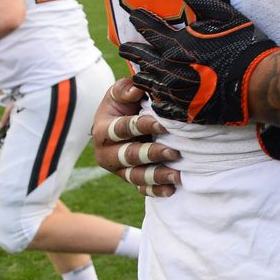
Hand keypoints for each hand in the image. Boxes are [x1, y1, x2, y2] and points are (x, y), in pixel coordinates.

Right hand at [92, 78, 181, 196]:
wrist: (124, 120)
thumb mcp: (121, 92)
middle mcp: (107, 153)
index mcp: (102, 130)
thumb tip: (136, 89)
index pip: (121, 129)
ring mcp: (119, 169)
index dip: (141, 126)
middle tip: (173, 152)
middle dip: (151, 154)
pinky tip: (171, 190)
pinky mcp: (130, 178)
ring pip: (135, 176)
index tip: (162, 125)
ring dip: (156, 176)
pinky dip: (156, 190)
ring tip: (177, 176)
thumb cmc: (125, 103)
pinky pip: (141, 188)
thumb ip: (125, 89)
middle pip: (127, 156)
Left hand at [120, 0, 277, 125]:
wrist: (259, 83)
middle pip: (143, 58)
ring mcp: (177, 93)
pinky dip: (157, 100)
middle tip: (124, 48)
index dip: (141, 20)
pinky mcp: (187, 111)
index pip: (149, 29)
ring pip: (149, 83)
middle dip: (134, 50)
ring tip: (138, 71)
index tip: (132, 14)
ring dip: (143, 74)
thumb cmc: (242, 44)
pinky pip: (162, 106)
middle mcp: (170, 69)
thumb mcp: (220, 11)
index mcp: (175, 44)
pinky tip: (156, 98)